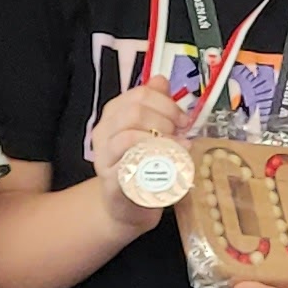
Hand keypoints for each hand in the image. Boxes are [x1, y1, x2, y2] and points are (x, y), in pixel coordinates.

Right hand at [84, 83, 189, 229]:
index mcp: (112, 116)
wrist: (126, 207)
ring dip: (161, 140)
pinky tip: (173, 164)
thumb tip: (161, 80)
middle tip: (182, 132)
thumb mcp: (149, 131)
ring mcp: (104, 160)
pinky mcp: (113, 184)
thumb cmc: (142, 165)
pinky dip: (156, 163)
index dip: (166, 103)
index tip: (184, 118)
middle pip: (133, 112)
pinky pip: (131, 167)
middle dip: (165, 119)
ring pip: (128, 137)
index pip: (139, 95)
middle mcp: (103, 134)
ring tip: (180, 147)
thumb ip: (154, 105)